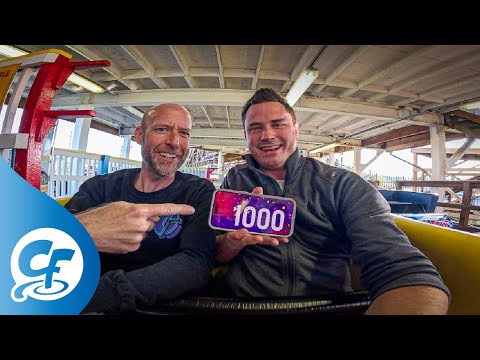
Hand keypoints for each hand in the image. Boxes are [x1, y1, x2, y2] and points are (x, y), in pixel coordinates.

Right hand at [75, 201, 194, 253]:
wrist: (87, 231)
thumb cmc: (102, 216)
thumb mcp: (122, 205)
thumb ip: (141, 209)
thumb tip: (154, 216)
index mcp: (139, 210)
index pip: (164, 209)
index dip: (180, 209)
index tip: (191, 209)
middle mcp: (140, 225)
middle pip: (151, 223)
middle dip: (143, 221)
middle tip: (126, 220)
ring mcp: (137, 238)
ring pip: (144, 233)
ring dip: (135, 231)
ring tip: (119, 228)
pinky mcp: (132, 248)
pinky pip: (137, 242)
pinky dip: (130, 240)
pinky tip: (119, 236)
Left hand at [215, 186, 288, 262]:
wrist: (228, 230)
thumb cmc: (241, 220)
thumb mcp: (248, 209)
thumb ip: (254, 200)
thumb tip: (259, 189)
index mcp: (260, 230)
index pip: (271, 235)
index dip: (278, 237)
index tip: (286, 239)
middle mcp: (253, 235)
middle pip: (263, 239)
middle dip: (269, 240)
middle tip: (276, 241)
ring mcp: (243, 236)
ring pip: (251, 239)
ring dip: (255, 239)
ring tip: (259, 238)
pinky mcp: (234, 235)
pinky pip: (237, 235)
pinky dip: (240, 233)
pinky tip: (243, 231)